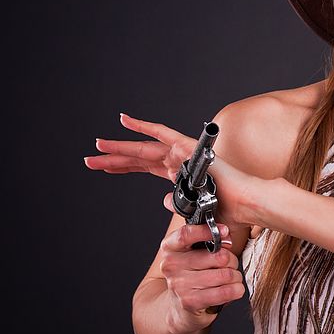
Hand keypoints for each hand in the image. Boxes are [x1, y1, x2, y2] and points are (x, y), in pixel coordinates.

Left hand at [83, 113, 261, 228]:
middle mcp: (177, 162)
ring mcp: (181, 153)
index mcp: (179, 175)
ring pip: (143, 148)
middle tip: (91, 159)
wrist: (243, 204)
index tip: (105, 167)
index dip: (124, 168)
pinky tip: (123, 121)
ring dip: (119, 147)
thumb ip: (177, 206)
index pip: (146, 168)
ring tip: (98, 146)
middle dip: (114, 159)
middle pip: (139, 158)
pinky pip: (160, 132)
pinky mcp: (187, 146)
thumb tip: (164, 201)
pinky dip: (142, 126)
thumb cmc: (227, 210)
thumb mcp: (194, 213)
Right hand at [159, 222, 246, 333]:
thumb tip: (225, 235)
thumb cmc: (191, 273)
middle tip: (230, 264)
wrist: (178, 306)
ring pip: (225, 274)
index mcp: (170, 247)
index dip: (208, 231)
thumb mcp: (193, 251)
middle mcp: (171, 265)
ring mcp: (179, 284)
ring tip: (231, 278)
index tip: (224, 231)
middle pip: (218, 256)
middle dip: (232, 260)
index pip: (186, 234)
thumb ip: (207, 239)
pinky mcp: (191, 302)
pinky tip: (233, 289)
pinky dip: (236, 289)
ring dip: (235, 276)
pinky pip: (225, 291)